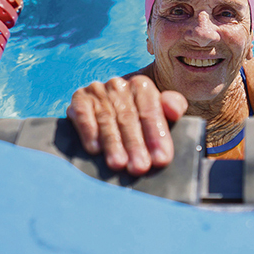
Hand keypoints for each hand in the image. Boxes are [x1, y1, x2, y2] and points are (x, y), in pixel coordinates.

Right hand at [66, 75, 187, 175]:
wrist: (113, 102)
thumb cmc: (142, 112)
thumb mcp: (161, 107)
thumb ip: (174, 105)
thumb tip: (175, 110)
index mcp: (142, 85)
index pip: (151, 111)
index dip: (156, 136)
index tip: (161, 159)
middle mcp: (119, 85)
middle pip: (129, 118)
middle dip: (135, 145)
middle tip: (140, 167)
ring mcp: (98, 91)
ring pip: (107, 120)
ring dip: (113, 144)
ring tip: (118, 164)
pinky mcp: (79, 99)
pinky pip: (83, 115)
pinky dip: (88, 132)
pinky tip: (94, 149)